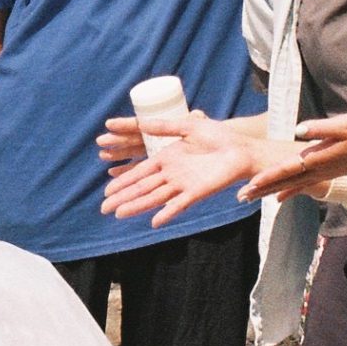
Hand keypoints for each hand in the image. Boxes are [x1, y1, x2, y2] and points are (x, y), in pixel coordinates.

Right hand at [98, 111, 267, 224]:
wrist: (243, 149)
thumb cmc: (219, 136)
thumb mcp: (188, 126)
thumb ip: (163, 127)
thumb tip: (139, 123)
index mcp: (167, 159)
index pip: (139, 172)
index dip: (123, 181)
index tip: (107, 189)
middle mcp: (172, 174)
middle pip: (142, 187)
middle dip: (123, 197)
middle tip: (104, 208)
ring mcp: (183, 184)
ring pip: (155, 197)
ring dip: (137, 206)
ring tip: (118, 214)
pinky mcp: (197, 192)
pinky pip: (178, 204)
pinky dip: (167, 213)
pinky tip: (154, 222)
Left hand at [242, 113, 346, 201]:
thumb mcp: (343, 124)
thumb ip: (320, 128)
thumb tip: (298, 130)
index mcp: (317, 158)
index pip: (287, 168)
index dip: (268, 175)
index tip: (251, 182)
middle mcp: (316, 170)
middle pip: (284, 181)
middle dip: (262, 189)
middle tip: (241, 196)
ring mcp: (321, 174)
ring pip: (290, 185)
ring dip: (269, 192)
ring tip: (250, 198)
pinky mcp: (325, 173)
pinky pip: (302, 186)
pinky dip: (288, 192)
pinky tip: (277, 199)